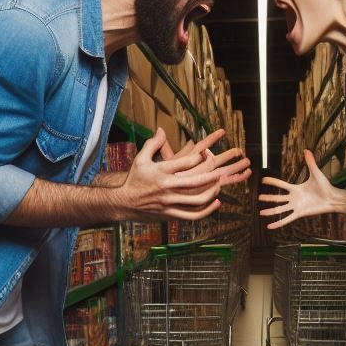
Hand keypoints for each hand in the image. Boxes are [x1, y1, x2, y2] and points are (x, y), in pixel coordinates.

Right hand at [117, 129, 245, 220]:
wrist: (125, 202)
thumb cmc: (135, 179)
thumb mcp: (140, 159)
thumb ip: (153, 144)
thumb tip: (162, 129)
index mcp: (161, 172)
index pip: (185, 163)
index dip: (200, 158)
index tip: (207, 154)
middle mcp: (166, 188)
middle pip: (194, 183)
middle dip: (211, 177)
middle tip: (220, 172)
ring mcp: (169, 203)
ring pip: (196, 201)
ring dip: (211, 193)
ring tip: (218, 186)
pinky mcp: (171, 214)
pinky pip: (192, 215)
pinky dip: (206, 211)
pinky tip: (215, 203)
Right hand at [258, 150, 337, 229]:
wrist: (332, 198)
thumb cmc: (325, 186)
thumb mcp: (316, 173)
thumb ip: (310, 162)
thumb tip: (307, 149)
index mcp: (296, 189)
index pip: (281, 185)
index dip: (272, 182)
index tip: (263, 180)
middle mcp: (294, 198)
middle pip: (277, 198)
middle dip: (268, 198)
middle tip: (258, 198)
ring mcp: (296, 206)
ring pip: (280, 210)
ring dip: (270, 212)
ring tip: (261, 213)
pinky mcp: (299, 213)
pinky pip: (287, 219)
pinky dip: (278, 223)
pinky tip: (270, 226)